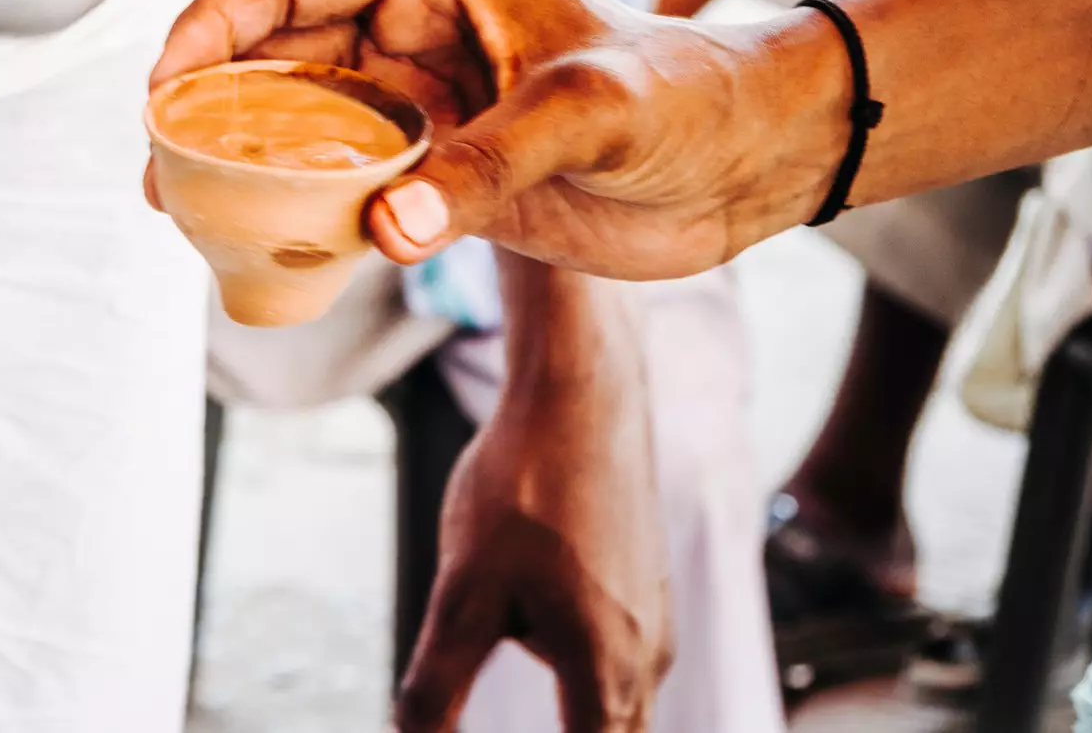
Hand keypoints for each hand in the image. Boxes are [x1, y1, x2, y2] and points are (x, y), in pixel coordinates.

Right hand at [149, 0, 849, 280]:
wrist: (744, 163)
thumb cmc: (683, 97)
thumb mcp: (589, 110)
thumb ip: (487, 164)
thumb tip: (388, 227)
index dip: (212, 26)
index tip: (165, 89)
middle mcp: (406, 28)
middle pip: (269, 52)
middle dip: (204, 101)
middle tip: (156, 168)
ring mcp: (415, 101)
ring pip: (293, 123)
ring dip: (239, 160)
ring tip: (182, 210)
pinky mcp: (433, 172)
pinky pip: (339, 188)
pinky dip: (296, 214)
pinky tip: (257, 247)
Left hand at [398, 276, 669, 730]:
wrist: (582, 391)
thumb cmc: (526, 484)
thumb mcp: (463, 590)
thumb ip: (437, 684)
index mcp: (607, 672)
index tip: (493, 732)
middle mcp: (648, 658)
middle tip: (499, 651)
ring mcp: (654, 621)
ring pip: (609, 699)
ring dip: (569, 708)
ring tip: (509, 624)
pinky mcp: (644, 588)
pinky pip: (614, 654)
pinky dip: (577, 662)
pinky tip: (531, 603)